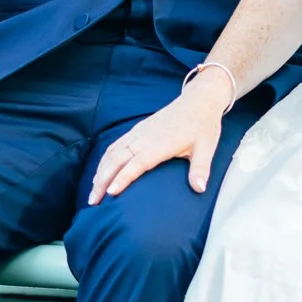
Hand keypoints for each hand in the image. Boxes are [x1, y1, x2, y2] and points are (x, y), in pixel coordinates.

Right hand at [91, 68, 234, 202]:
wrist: (199, 100)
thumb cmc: (203, 125)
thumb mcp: (207, 147)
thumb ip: (200, 168)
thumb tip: (200, 189)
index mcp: (162, 142)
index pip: (138, 162)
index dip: (123, 177)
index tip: (111, 193)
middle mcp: (146, 136)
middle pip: (118, 159)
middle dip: (103, 180)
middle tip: (94, 201)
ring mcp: (139, 132)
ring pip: (113, 152)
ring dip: (101, 171)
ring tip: (93, 192)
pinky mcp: (137, 129)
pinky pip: (116, 145)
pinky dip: (105, 160)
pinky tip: (100, 172)